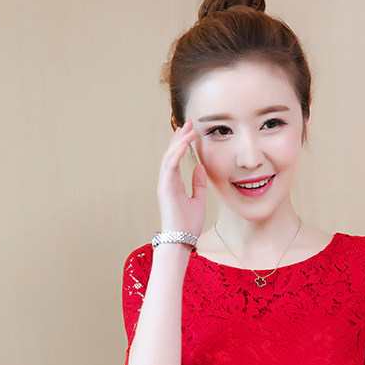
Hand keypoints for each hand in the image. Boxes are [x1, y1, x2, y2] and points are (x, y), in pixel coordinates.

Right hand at [156, 120, 206, 238]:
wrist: (182, 241)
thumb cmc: (188, 225)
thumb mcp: (198, 200)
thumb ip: (198, 184)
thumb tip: (200, 167)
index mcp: (174, 184)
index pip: (177, 159)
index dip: (182, 144)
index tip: (190, 131)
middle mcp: (167, 181)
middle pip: (171, 154)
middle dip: (179, 137)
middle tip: (189, 122)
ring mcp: (164, 184)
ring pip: (169, 157)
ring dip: (179, 141)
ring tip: (189, 128)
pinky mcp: (165, 189)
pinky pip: (170, 166)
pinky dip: (176, 153)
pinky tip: (184, 143)